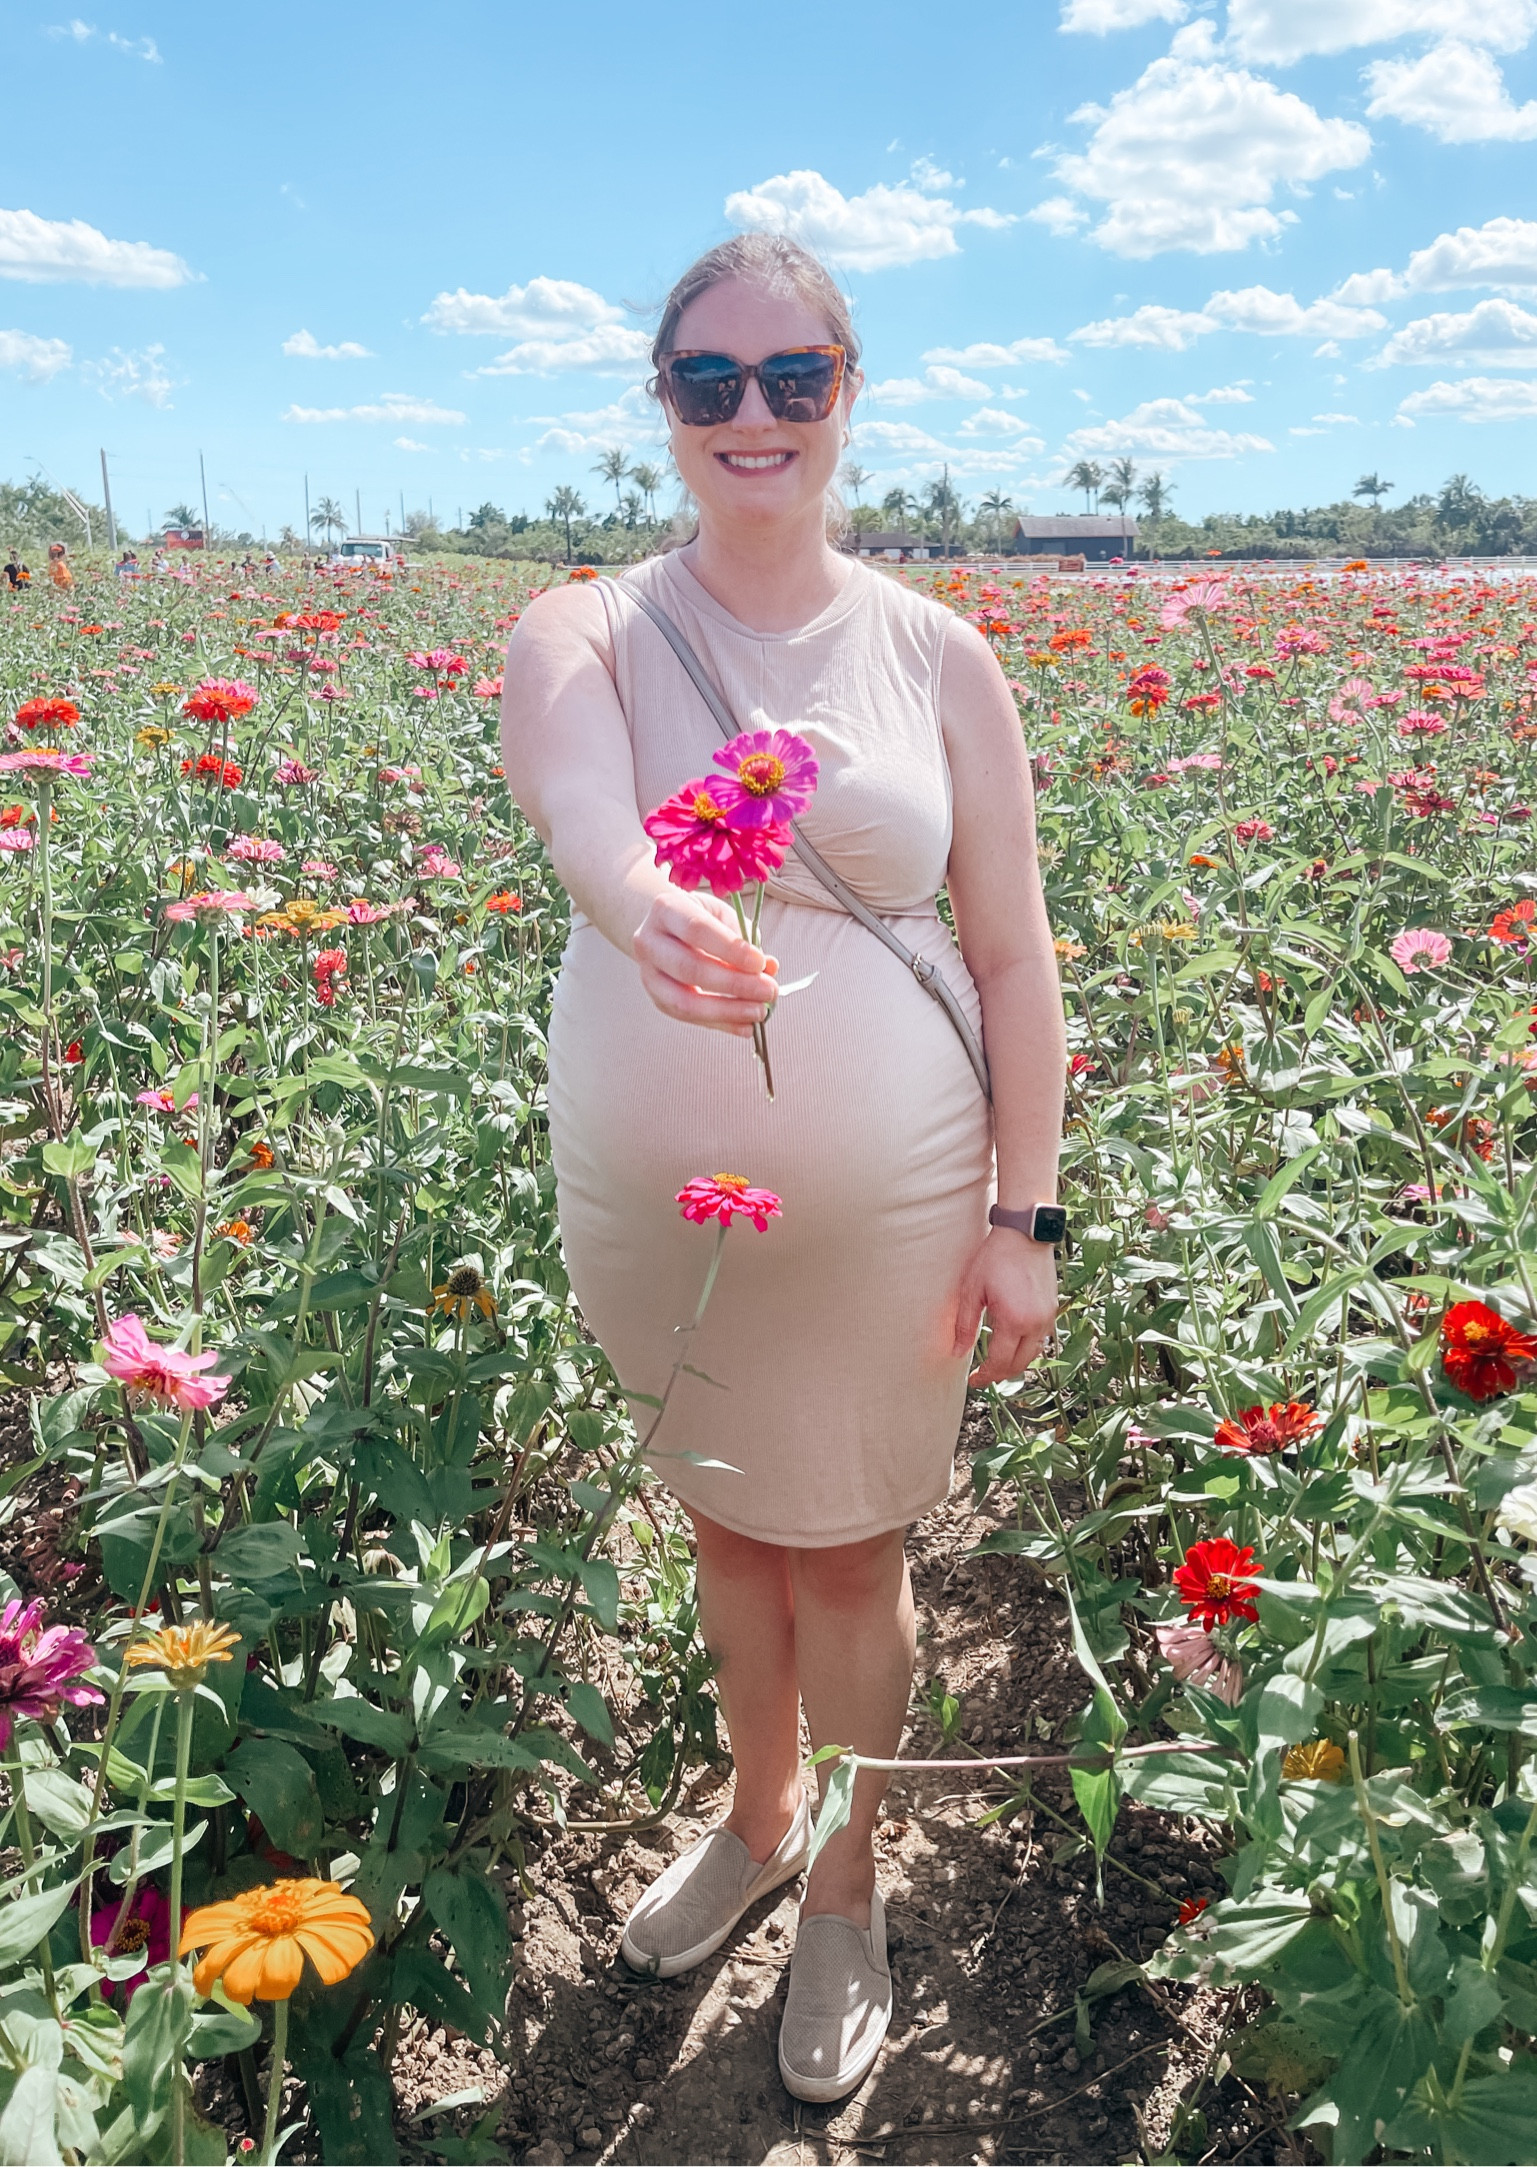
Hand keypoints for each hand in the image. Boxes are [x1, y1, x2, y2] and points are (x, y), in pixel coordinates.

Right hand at [632, 889, 778, 1038]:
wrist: (667, 930)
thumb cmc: (701, 921)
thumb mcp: (723, 918)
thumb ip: (746, 940)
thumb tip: (770, 969)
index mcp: (666, 909)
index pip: (697, 929)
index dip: (730, 949)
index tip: (760, 962)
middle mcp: (649, 941)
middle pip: (690, 968)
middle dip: (734, 984)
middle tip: (768, 990)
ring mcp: (648, 974)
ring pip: (684, 1002)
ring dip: (728, 1011)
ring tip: (760, 1012)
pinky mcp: (657, 999)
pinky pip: (689, 1018)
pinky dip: (721, 1024)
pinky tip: (746, 1026)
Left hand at [953, 1229, 1057, 1386]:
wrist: (1026, 1234)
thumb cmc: (995, 1258)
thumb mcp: (972, 1291)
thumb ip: (965, 1325)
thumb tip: (958, 1352)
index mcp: (1015, 1321)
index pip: (1000, 1362)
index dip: (985, 1375)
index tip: (974, 1380)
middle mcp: (1036, 1323)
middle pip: (1019, 1364)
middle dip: (1000, 1374)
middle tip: (983, 1375)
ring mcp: (1048, 1317)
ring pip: (1033, 1354)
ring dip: (1014, 1362)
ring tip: (995, 1361)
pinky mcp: (1053, 1309)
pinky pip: (1040, 1340)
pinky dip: (1026, 1348)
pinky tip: (1012, 1343)